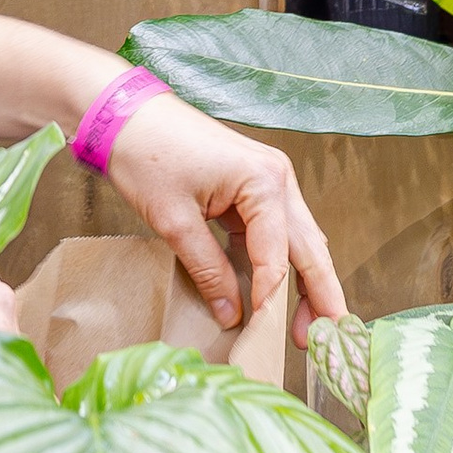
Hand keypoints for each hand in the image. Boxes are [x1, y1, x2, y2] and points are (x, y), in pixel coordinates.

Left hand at [105, 94, 344, 340]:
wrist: (124, 113)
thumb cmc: (146, 155)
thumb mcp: (174, 221)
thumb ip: (207, 269)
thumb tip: (231, 314)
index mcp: (264, 182)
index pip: (278, 254)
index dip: (270, 296)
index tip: (261, 329)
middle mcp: (277, 179)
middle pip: (308, 248)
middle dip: (320, 295)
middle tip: (328, 340)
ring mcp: (268, 180)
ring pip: (298, 241)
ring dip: (305, 282)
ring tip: (308, 326)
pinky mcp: (252, 187)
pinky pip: (274, 232)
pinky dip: (279, 263)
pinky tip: (277, 294)